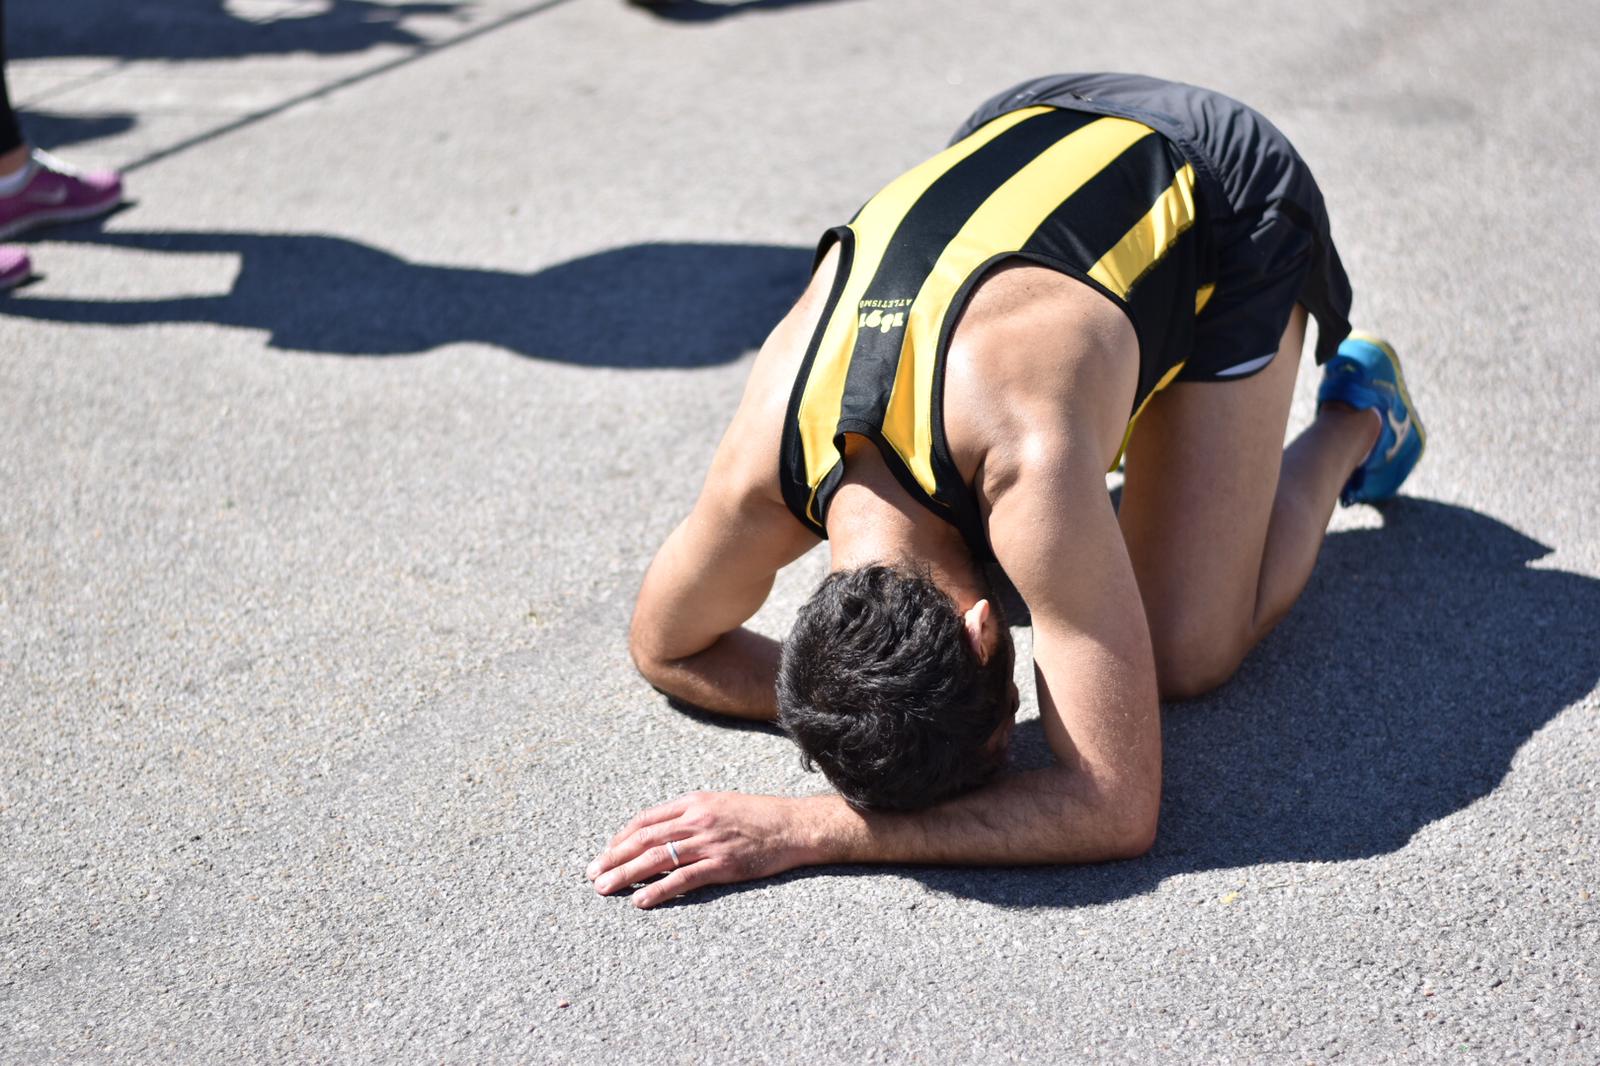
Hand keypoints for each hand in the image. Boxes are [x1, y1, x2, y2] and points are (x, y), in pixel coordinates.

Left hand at [587, 791, 815, 908]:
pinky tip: (640, 901)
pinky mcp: (722, 865)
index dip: (621, 838)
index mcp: (693, 801)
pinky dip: (658, 890)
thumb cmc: (758, 816)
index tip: (606, 853)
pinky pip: (683, 879)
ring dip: (625, 874)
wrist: (793, 826)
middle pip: (644, 839)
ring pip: (656, 858)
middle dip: (613, 857)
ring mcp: (708, 842)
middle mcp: (696, 819)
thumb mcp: (720, 803)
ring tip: (604, 888)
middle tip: (592, 874)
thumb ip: (691, 813)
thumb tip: (661, 831)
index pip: (646, 819)